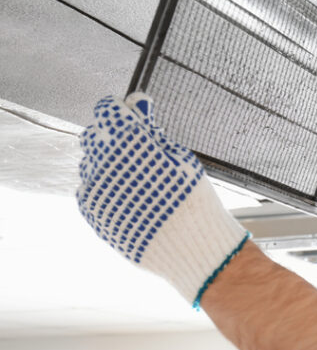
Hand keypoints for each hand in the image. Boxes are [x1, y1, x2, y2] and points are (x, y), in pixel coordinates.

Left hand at [76, 93, 249, 307]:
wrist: (192, 248)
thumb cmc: (193, 200)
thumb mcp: (181, 157)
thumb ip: (150, 128)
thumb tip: (135, 101)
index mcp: (128, 142)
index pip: (108, 110)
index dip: (124, 111)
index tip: (138, 118)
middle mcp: (103, 162)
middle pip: (96, 135)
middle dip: (114, 137)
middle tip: (141, 152)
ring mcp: (94, 189)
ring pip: (91, 163)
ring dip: (108, 164)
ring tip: (139, 180)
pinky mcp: (92, 212)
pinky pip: (89, 189)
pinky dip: (106, 188)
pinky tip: (131, 197)